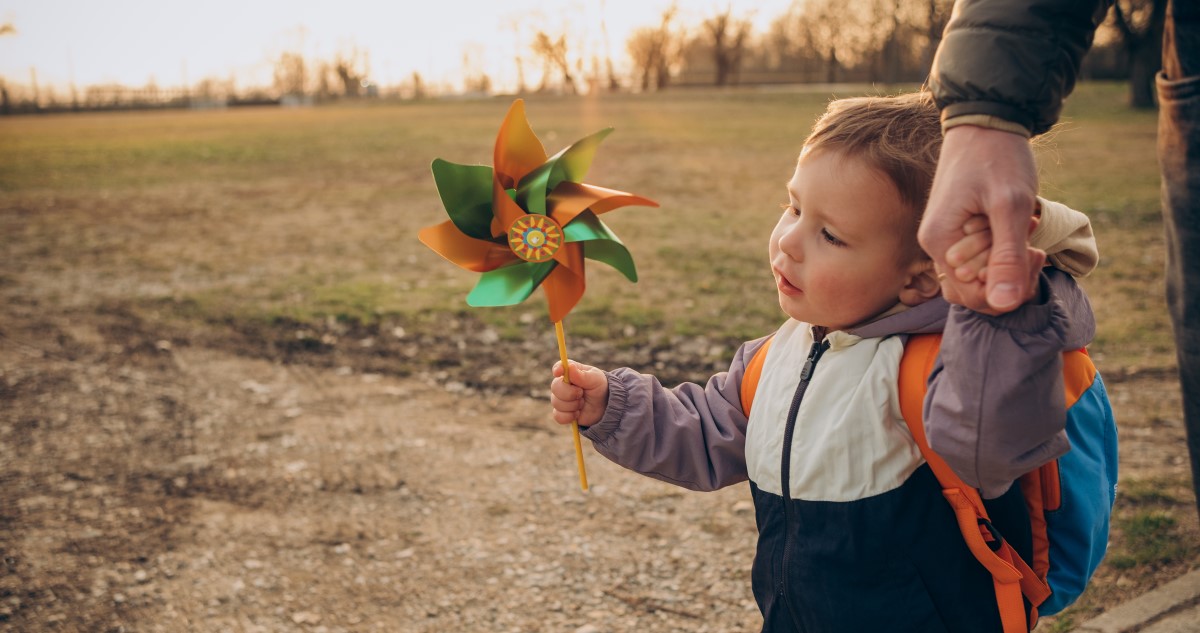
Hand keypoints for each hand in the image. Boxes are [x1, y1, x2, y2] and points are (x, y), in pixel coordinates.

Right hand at [550, 360, 609, 427]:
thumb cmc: (599, 388)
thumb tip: (570, 367)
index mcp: (569, 372)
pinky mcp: (561, 413)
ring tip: (583, 403)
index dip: (557, 369)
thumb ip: (582, 375)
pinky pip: (558, 416)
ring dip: (573, 405)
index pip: (558, 367)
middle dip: (569, 392)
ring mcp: (560, 399)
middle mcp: (562, 384)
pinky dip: (569, 416)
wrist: (604, 406)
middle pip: (555, 387)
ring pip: (556, 403)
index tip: (559, 373)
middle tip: (581, 393)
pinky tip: (577, 413)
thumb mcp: (595, 379)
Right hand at [919, 125, 1038, 312]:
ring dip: (1007, 266)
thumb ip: (1007, 257)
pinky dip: (1001, 254)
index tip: (1035, 254)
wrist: (987, 122)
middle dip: (1011, 277)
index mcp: (940, 242)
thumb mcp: (1010, 206)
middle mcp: (935, 246)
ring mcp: (944, 240)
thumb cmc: (998, 158)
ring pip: (977, 279)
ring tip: (1026, 237)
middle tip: (1035, 247)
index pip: (974, 296)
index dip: (1010, 289)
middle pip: (974, 292)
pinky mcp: (956, 233)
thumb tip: (1005, 304)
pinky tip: (1018, 230)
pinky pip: (978, 261)